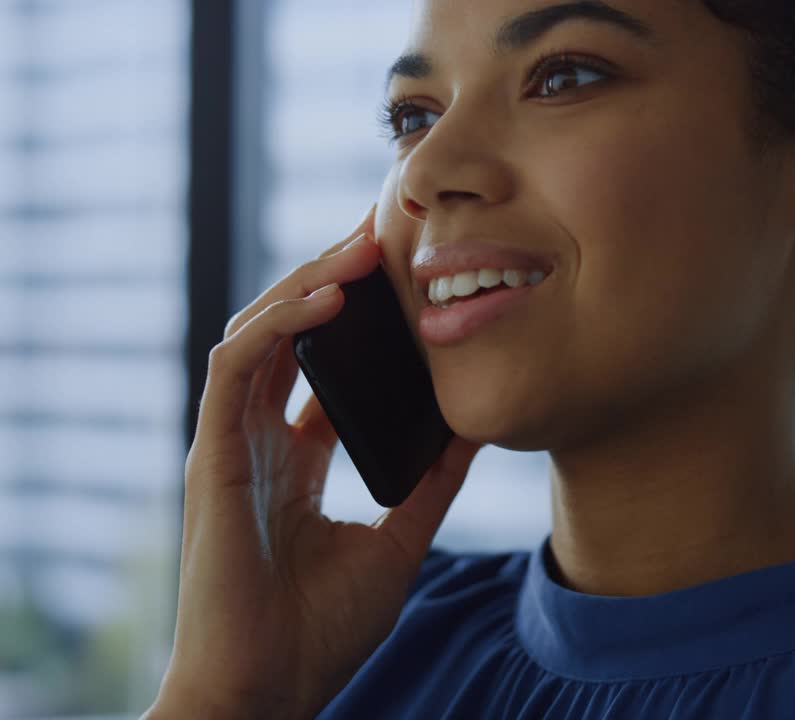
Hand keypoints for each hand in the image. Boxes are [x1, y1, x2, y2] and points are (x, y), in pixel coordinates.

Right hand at [144, 205, 484, 719]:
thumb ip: (429, 484)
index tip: (401, 271)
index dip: (356, 314)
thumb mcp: (397, 541)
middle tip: (383, 226)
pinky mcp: (211, 456)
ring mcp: (230, 444)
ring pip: (259, 333)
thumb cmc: (319, 631)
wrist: (268, 693)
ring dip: (308, 281)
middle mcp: (258, 440)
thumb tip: (476, 430)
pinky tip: (331, 297)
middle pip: (290, 332)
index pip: (321, 363)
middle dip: (332, 275)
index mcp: (294, 458)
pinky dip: (279, 324)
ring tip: (363, 244)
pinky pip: (236, 366)